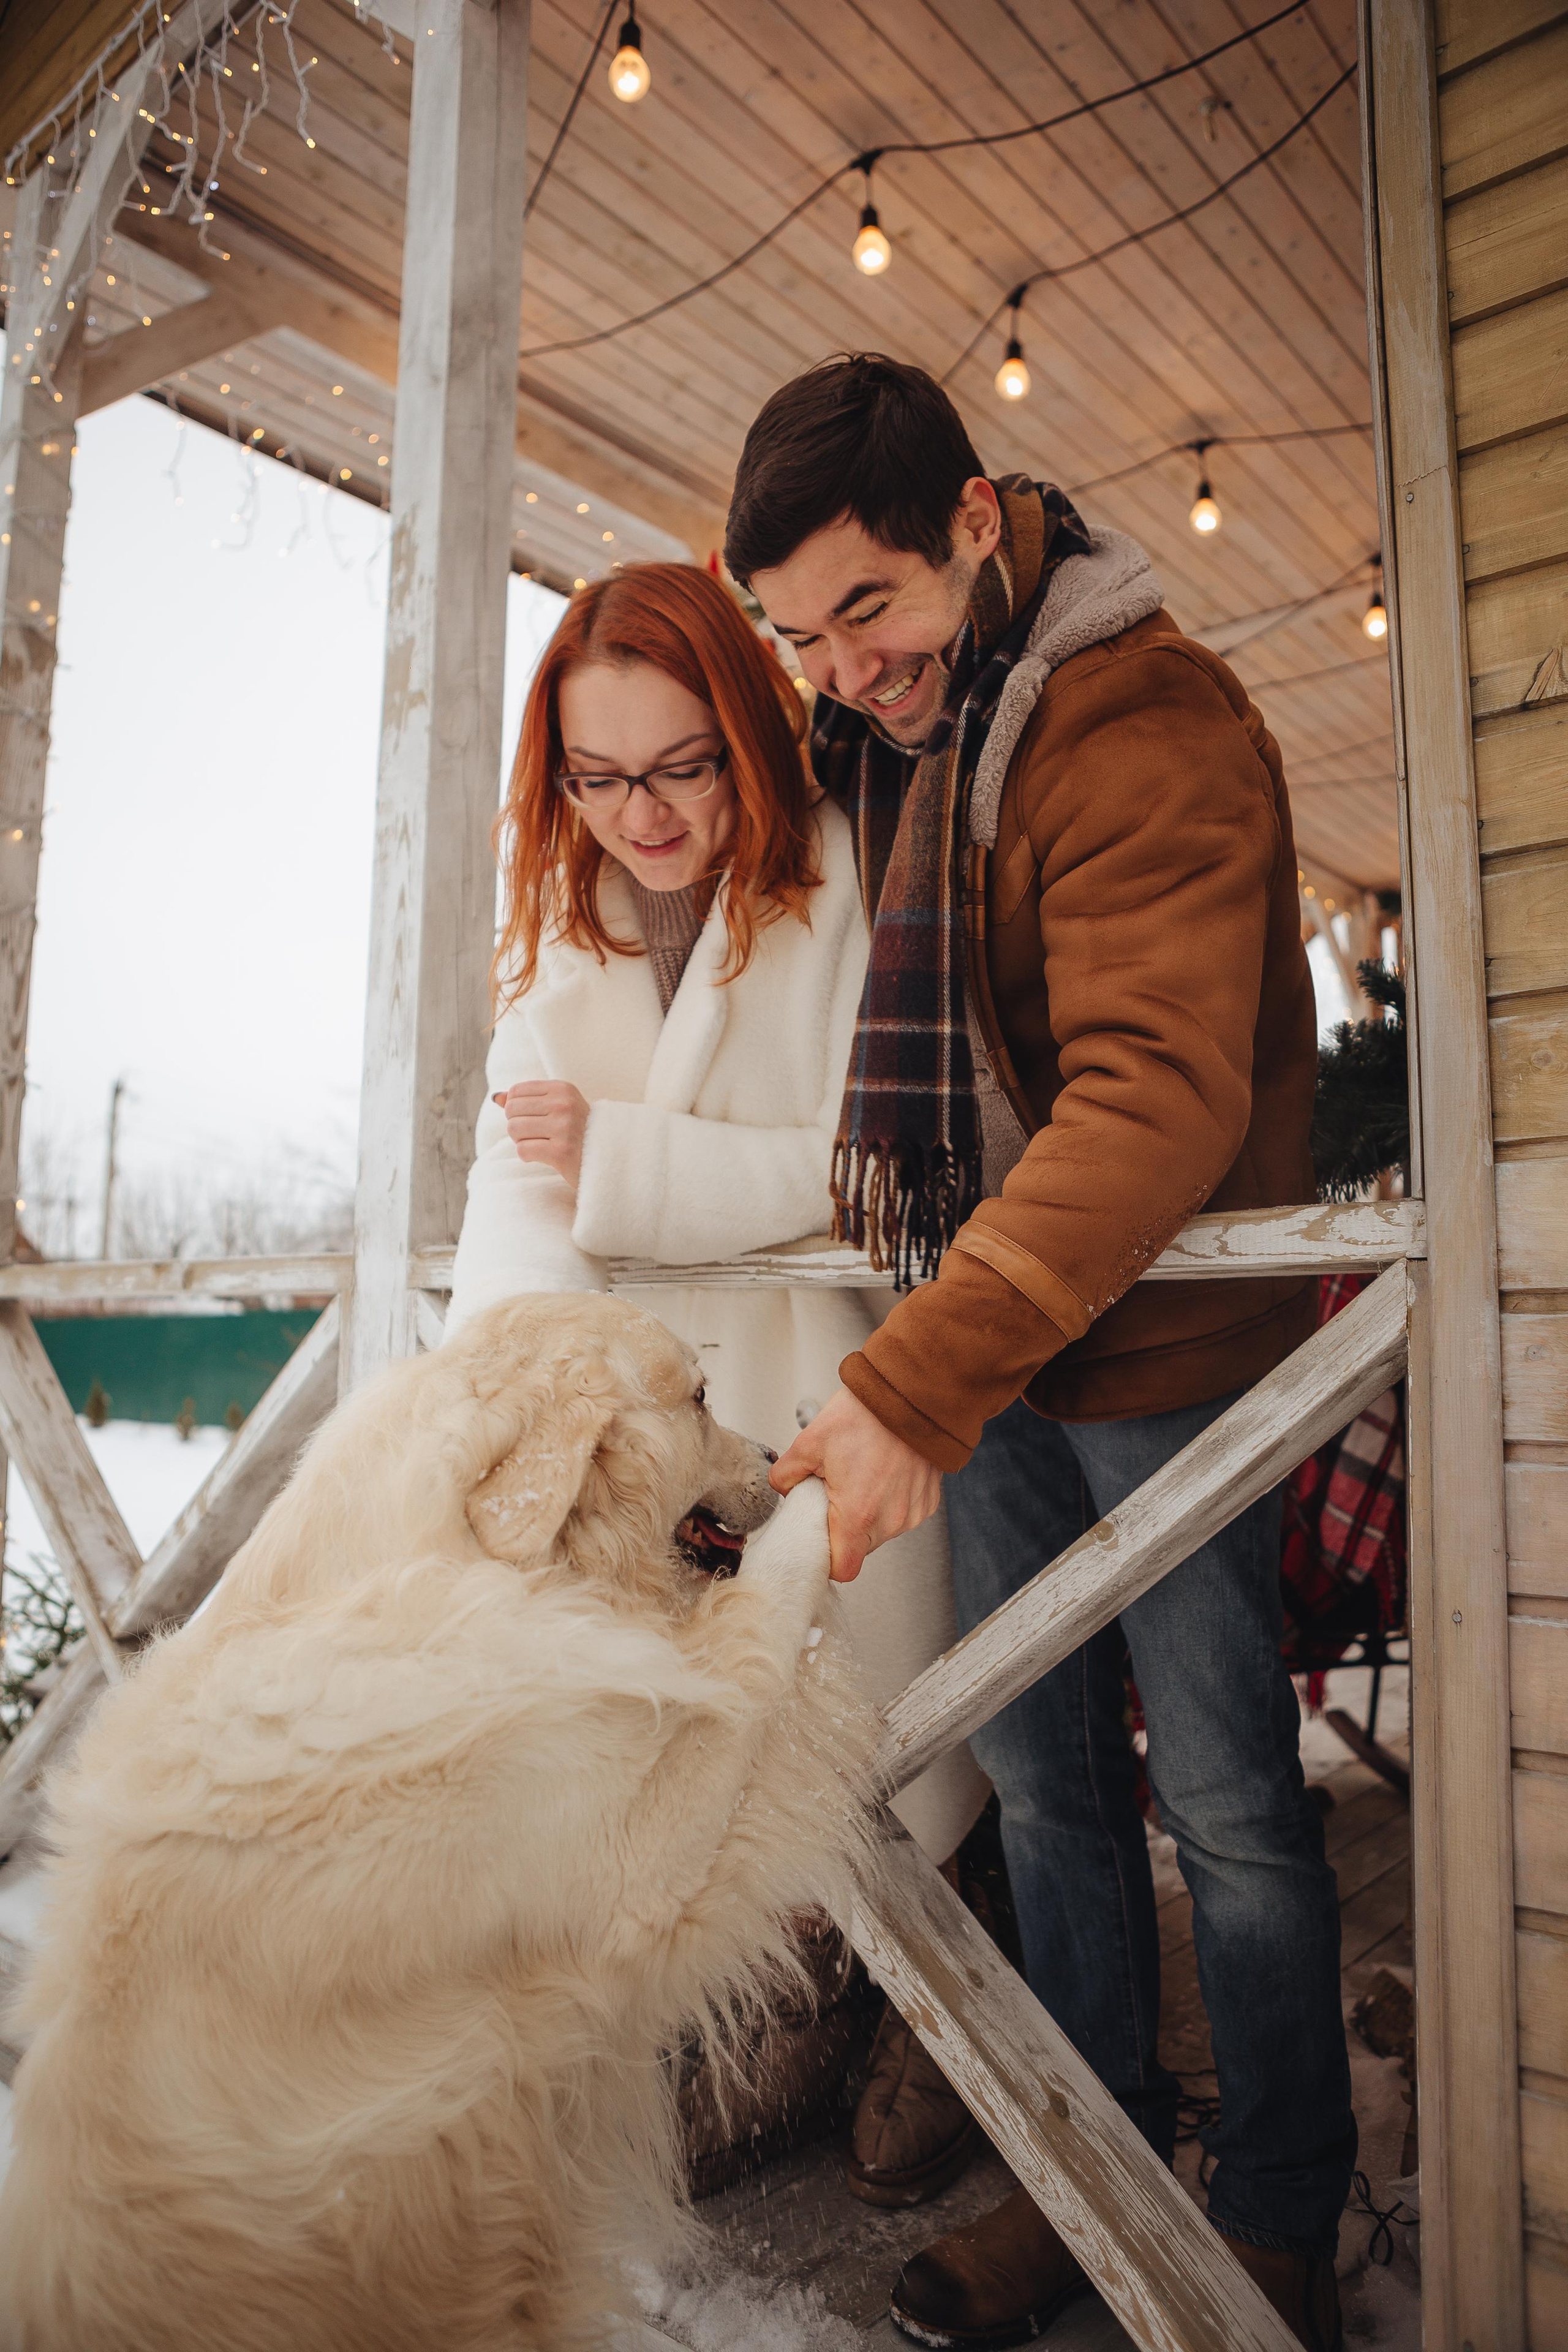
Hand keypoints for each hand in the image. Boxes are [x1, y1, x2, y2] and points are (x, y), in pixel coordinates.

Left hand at [494, 1081, 590, 1195]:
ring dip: (521, 1141)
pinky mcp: (561, 1151)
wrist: (609, 1158)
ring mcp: (564, 1128)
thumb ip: (526, 1101)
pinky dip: (527, 1155)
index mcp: (563, 1089)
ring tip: (539, 1144)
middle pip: (511, 1110)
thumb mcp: (558, 1108)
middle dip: (517, 1125)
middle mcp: (564, 1105)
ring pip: (514, 1130)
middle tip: (535, 1134)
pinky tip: (543, 1155)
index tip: (533, 1118)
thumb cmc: (578, 1131)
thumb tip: (496, 1097)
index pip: (516, 1092)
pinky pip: (523, 1150)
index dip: (516, 1108)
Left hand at [770, 1386, 941, 1583]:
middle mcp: (890, 1521)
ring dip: (869, 1516)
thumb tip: (783, 1488)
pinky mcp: (928, 1502)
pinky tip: (883, 1475)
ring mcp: (912, 1513)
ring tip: (861, 1478)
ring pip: (882, 1533)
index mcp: (858, 1514)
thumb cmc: (866, 1416)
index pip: (843, 1569)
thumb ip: (786, 1474)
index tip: (820, 1541)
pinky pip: (903, 1515)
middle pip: (860, 1549)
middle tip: (836, 1495)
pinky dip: (891, 1503)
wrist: (912, 1395)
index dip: (828, 1560)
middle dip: (845, 1529)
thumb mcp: (810, 1442)